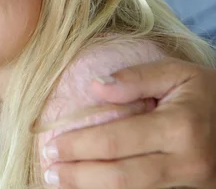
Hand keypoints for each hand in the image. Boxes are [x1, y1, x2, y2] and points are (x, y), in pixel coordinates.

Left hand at [43, 57, 215, 188]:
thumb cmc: (206, 93)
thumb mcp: (178, 72)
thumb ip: (136, 78)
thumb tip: (95, 87)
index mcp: (180, 127)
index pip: (115, 141)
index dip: (79, 146)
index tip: (51, 145)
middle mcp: (188, 161)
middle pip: (120, 177)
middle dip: (79, 175)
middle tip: (49, 171)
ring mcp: (192, 183)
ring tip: (61, 182)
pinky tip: (91, 187)